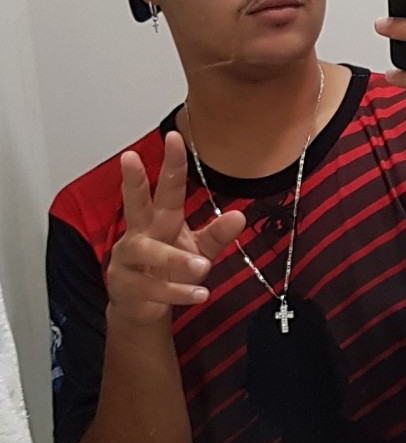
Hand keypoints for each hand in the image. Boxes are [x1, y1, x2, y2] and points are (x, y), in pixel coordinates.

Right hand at [106, 132, 246, 326]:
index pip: (167, 188)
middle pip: (136, 203)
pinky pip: (154, 288)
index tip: (174, 136)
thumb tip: (240, 216)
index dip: (171, 163)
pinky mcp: (128, 286)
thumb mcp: (197, 248)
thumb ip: (217, 233)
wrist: (140, 306)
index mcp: (159, 219)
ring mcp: (129, 259)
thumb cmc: (167, 270)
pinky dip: (178, 291)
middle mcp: (140, 233)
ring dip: (176, 259)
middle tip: (131, 156)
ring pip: (149, 252)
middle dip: (134, 180)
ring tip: (203, 266)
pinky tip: (199, 294)